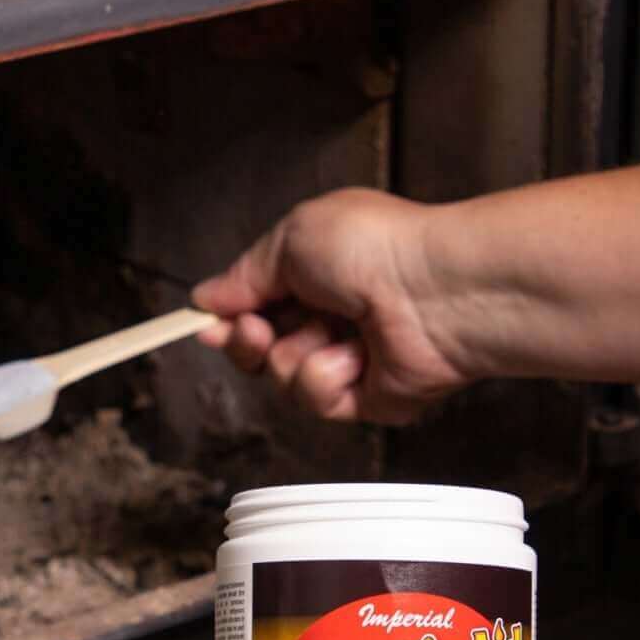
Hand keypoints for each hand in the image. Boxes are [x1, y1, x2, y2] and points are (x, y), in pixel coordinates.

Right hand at [192, 189, 477, 424]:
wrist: (434, 293)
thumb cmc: (375, 249)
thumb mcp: (291, 239)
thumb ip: (244, 274)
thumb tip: (206, 296)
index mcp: (316, 272)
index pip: (254, 305)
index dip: (228, 319)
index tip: (206, 325)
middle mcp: (330, 316)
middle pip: (259, 350)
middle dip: (248, 341)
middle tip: (259, 328)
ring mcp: (348, 359)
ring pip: (283, 378)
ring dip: (298, 353)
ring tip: (335, 329)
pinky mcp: (364, 398)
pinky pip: (317, 400)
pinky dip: (330, 376)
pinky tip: (359, 356)